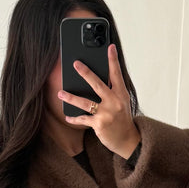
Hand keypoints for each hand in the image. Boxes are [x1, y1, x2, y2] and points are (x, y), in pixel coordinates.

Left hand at [58, 43, 140, 158]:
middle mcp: (114, 102)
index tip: (110, 47)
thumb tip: (96, 79)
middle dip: (85, 73)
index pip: (116, 74)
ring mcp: (106, 113)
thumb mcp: (122, 103)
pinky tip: (67, 116)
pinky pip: (83, 119)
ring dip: (71, 98)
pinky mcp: (99, 125)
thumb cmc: (122, 119)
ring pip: (85, 103)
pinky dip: (74, 118)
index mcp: (121, 94)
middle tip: (75, 63)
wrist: (127, 140)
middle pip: (97, 84)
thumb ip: (112, 91)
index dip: (113, 60)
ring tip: (60, 93)